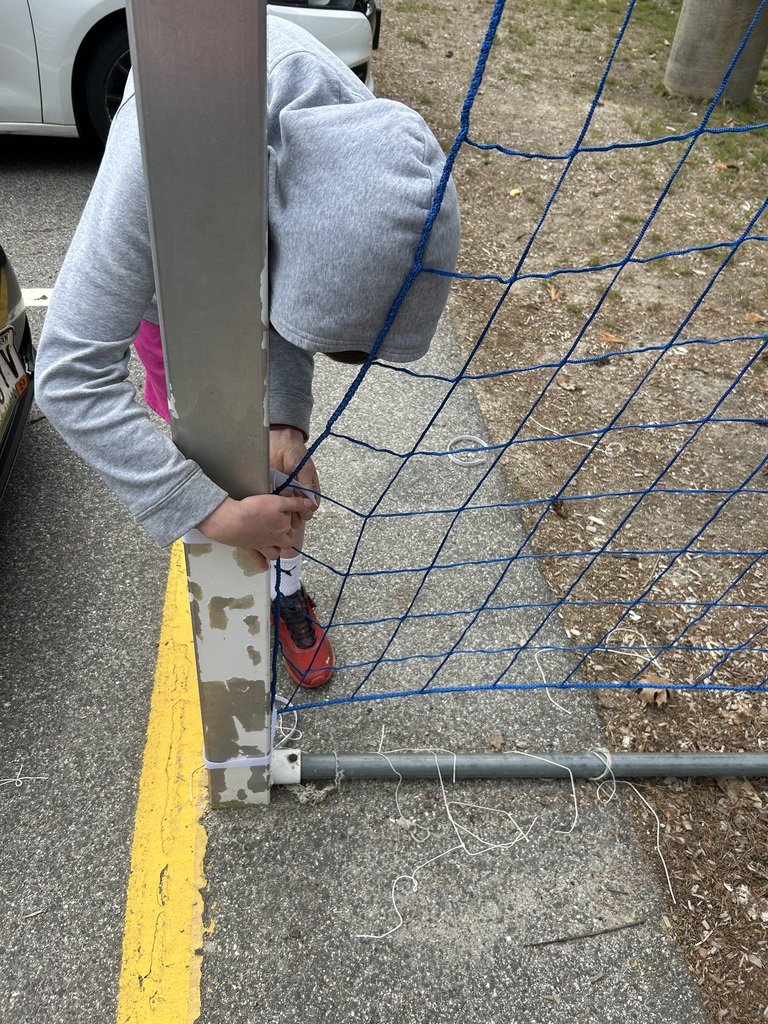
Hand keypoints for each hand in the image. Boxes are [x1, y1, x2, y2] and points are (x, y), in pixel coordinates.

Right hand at [197, 493, 314, 570]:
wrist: (231, 521)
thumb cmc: (254, 510)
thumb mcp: (277, 501)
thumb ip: (294, 503)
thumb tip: (309, 503)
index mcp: (284, 529)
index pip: (292, 524)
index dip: (290, 516)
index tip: (285, 510)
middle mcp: (275, 540)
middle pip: (286, 543)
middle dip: (286, 538)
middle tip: (282, 530)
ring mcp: (262, 546)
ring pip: (274, 554)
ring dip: (276, 552)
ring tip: (276, 547)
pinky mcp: (249, 549)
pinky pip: (257, 560)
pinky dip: (262, 564)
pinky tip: (264, 568)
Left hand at [269, 427, 319, 520]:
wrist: (279, 443)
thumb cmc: (296, 454)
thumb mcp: (305, 469)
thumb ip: (308, 485)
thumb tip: (311, 502)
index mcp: (309, 490)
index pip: (310, 508)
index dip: (306, 511)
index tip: (301, 511)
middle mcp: (297, 494)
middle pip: (297, 512)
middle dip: (294, 515)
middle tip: (289, 513)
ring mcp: (284, 494)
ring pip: (285, 509)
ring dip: (283, 510)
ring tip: (280, 507)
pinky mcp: (272, 491)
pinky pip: (272, 501)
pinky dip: (271, 502)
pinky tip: (271, 500)